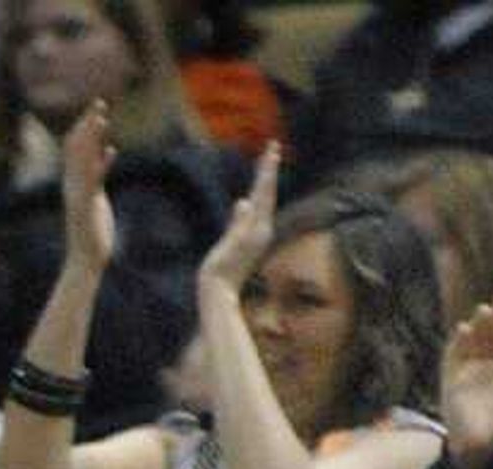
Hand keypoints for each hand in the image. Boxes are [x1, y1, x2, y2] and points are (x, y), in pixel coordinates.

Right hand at [56, 103, 117, 273]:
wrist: (85, 259)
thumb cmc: (92, 233)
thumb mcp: (93, 201)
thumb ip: (95, 181)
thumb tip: (101, 163)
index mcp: (72, 184)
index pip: (72, 148)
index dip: (82, 128)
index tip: (94, 110)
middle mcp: (72, 185)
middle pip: (77, 147)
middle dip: (88, 124)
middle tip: (99, 103)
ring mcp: (79, 195)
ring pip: (83, 159)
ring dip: (93, 137)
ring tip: (103, 118)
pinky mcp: (88, 206)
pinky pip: (94, 182)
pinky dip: (102, 165)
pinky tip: (112, 152)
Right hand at [198, 146, 281, 300]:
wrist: (220, 295)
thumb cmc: (220, 272)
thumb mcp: (227, 246)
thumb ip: (237, 225)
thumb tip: (244, 202)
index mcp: (257, 228)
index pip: (263, 192)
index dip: (267, 170)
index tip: (272, 148)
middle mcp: (262, 229)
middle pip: (267, 194)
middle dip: (269, 171)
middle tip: (273, 149)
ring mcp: (258, 236)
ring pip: (264, 202)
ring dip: (265, 183)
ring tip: (266, 165)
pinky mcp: (251, 241)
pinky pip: (258, 212)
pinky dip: (258, 197)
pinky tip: (255, 194)